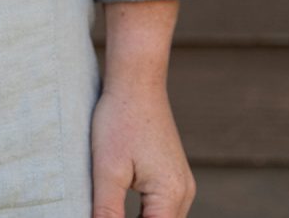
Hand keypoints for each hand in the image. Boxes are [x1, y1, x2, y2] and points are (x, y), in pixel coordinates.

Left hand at [91, 83, 196, 217]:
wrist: (136, 83)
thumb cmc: (119, 120)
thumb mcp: (106, 170)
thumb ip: (107, 211)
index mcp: (171, 194)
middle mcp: (184, 193)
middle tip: (104, 214)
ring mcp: (182, 184)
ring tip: (110, 212)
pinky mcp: (173, 176)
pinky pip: (161, 208)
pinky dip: (144, 215)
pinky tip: (119, 212)